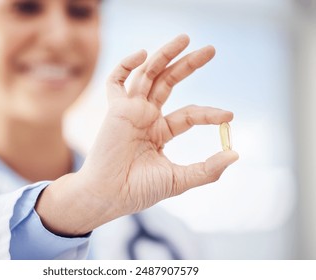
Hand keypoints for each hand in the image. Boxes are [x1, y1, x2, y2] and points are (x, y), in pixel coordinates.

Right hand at [37, 35, 238, 235]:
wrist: (109, 196)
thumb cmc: (138, 190)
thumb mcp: (178, 179)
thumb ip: (207, 169)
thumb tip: (235, 154)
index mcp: (160, 132)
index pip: (188, 114)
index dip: (209, 113)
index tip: (229, 116)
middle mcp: (146, 117)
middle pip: (168, 83)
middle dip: (188, 65)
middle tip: (211, 50)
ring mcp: (130, 111)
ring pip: (148, 75)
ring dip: (164, 55)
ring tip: (185, 39)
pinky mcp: (115, 109)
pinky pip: (116, 81)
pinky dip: (126, 65)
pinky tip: (143, 53)